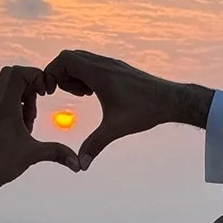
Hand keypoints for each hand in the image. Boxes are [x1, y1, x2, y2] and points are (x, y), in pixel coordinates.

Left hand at [0, 66, 80, 211]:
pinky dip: (21, 107)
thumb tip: (79, 164)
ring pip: (10, 89)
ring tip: (32, 117)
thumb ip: (58, 154)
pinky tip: (26, 127)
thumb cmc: (0, 164)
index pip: (17, 73)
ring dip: (26, 96)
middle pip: (10, 74)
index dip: (35, 75)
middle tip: (40, 97)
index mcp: (6, 108)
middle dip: (30, 81)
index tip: (46, 92)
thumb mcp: (33, 155)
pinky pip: (9, 103)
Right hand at [44, 50, 214, 169]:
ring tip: (82, 95)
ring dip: (75, 74)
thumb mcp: (116, 129)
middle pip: (71, 57)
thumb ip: (95, 145)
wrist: (171, 100)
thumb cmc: (145, 111)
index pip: (65, 59)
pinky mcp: (120, 68)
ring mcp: (113, 64)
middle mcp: (105, 64)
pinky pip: (95, 64)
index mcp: (99, 73)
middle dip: (62, 74)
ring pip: (83, 59)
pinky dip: (88, 75)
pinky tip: (95, 94)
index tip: (51, 92)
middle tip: (65, 94)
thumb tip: (81, 165)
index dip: (52, 72)